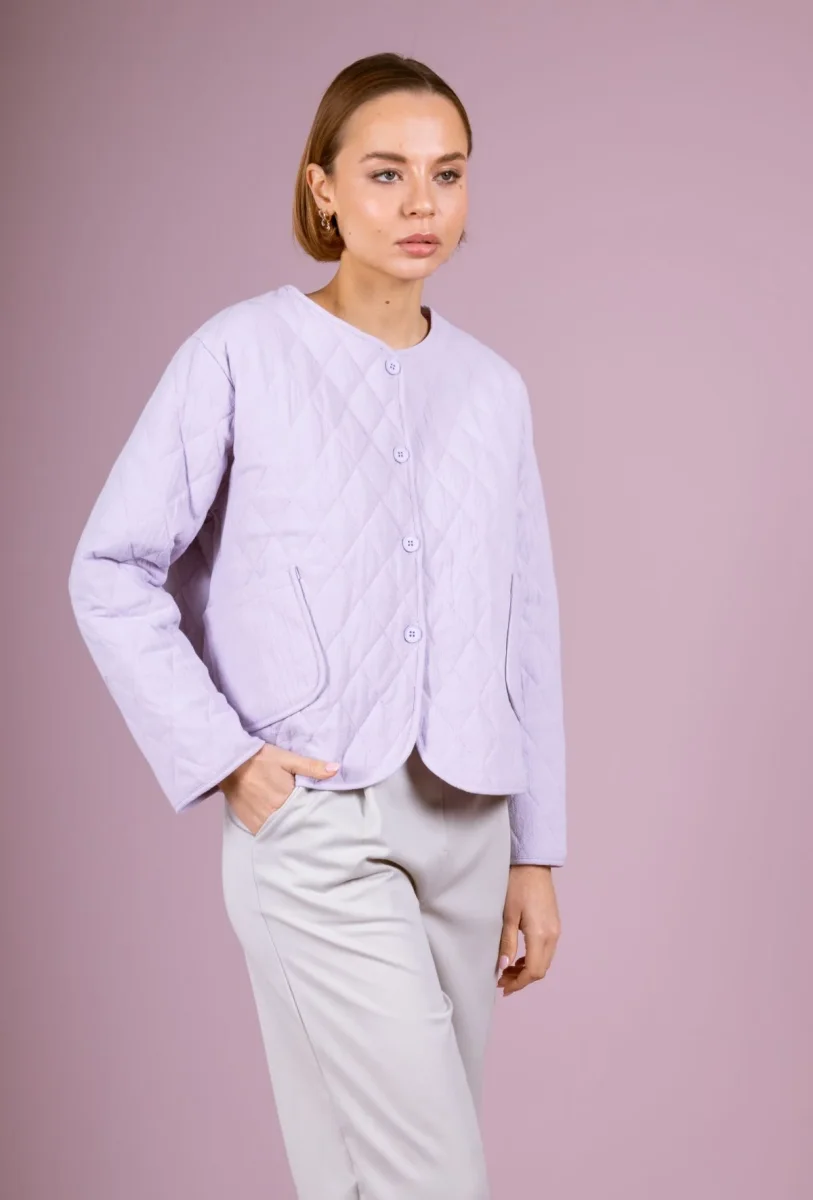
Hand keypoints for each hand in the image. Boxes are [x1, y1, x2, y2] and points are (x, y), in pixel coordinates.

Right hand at [219, 744, 339, 835]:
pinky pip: (268, 834)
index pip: (308, 815)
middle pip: (296, 827)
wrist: (229, 762)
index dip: (318, 817)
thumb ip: (312, 766)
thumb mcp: (287, 758)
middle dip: (306, 826)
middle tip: (318, 826)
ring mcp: (260, 822)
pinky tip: (285, 829)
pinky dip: (277, 833)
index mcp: (285, 800)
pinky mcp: (250, 823)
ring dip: (292, 831)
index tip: (328, 818)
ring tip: (302, 828)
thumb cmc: (260, 758)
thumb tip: (336, 769)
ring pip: (282, 833)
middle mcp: (272, 815)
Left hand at [496, 865, 561, 995]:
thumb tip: (503, 968)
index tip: (503, 987)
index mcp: (541, 935)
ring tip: (507, 971)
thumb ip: (507, 943)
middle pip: (541, 970)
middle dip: (522, 980)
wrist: (532, 864)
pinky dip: (533, 959)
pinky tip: (519, 958)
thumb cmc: (517, 885)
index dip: (518, 983)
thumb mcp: (508, 915)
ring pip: (544, 961)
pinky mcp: (554, 924)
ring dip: (527, 970)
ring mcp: (556, 930)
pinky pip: (546, 951)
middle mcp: (553, 935)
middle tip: (501, 981)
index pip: (533, 971)